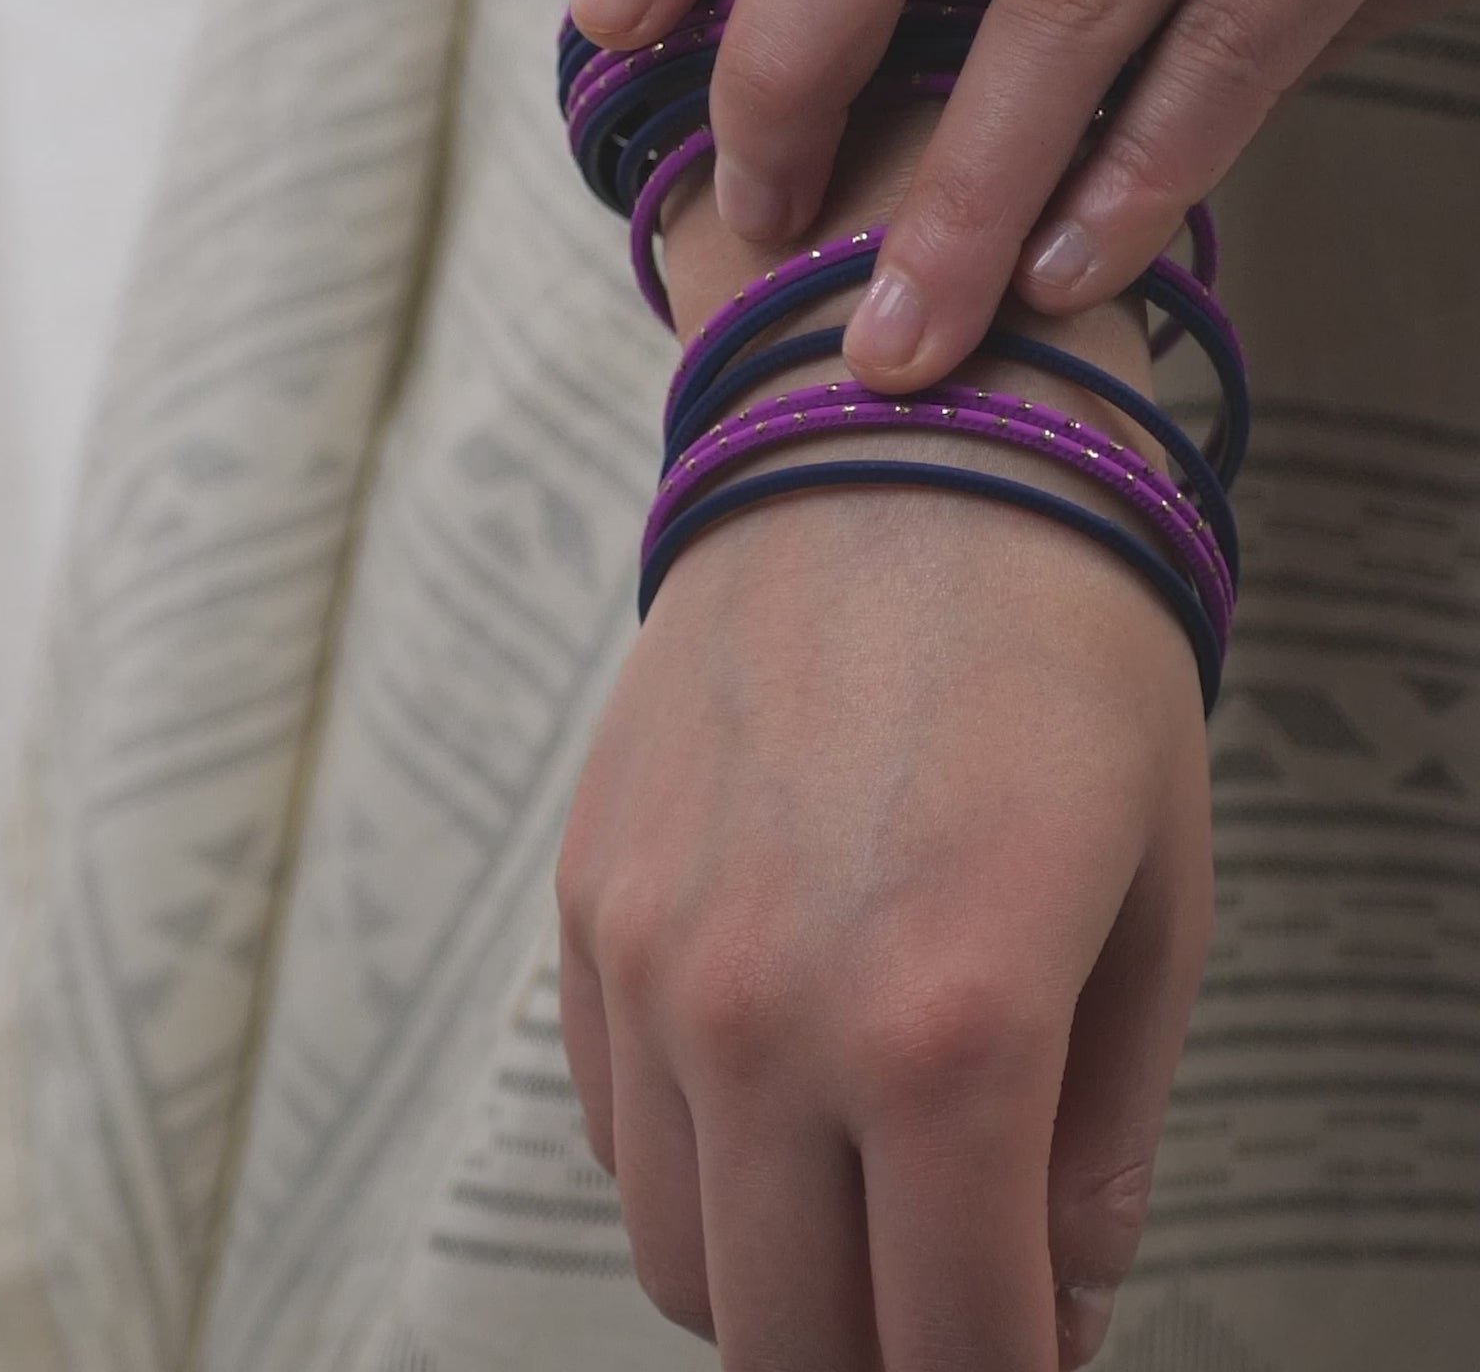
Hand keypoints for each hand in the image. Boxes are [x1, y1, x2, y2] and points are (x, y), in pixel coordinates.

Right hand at [555, 475, 1213, 1371]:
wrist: (888, 459)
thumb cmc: (1059, 660)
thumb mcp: (1151, 905)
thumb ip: (1101, 1144)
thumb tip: (1058, 1309)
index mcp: (946, 1033)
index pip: (957, 1346)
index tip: (1025, 1363)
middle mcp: (764, 1017)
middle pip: (789, 1339)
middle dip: (881, 1366)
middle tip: (947, 1307)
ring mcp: (650, 961)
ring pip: (678, 1253)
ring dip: (774, 1281)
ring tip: (860, 1211)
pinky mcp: (588, 905)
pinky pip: (613, 1122)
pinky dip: (692, 1165)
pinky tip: (773, 1097)